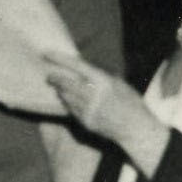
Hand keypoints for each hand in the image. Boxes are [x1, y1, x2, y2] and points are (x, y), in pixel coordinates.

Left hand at [43, 52, 164, 171]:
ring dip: (60, 91)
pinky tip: (67, 100)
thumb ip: (100, 75)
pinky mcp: (85, 121)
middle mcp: (93, 94)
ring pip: (66, 97)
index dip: (59, 59)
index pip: (76, 65)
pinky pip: (71, 109)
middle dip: (54, 78)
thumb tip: (82, 67)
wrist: (134, 127)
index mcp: (102, 80)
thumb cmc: (130, 101)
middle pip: (65, 82)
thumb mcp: (118, 82)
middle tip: (49, 76)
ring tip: (57, 87)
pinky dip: (67, 103)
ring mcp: (88, 109)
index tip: (46, 54)